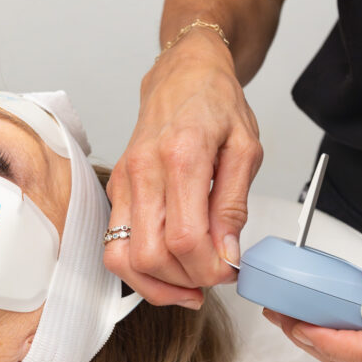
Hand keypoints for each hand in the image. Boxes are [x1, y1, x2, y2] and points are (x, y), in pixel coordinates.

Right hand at [104, 31, 263, 307]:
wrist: (184, 74)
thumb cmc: (215, 103)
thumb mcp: (245, 148)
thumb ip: (234, 204)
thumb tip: (227, 252)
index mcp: (180, 157)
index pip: (186, 239)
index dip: (209, 268)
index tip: (230, 269)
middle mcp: (143, 172)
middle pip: (150, 255)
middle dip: (185, 281)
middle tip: (214, 278)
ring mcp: (124, 183)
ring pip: (123, 259)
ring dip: (157, 285)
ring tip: (190, 287)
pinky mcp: (116, 191)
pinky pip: (116, 246)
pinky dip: (141, 270)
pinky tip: (171, 270)